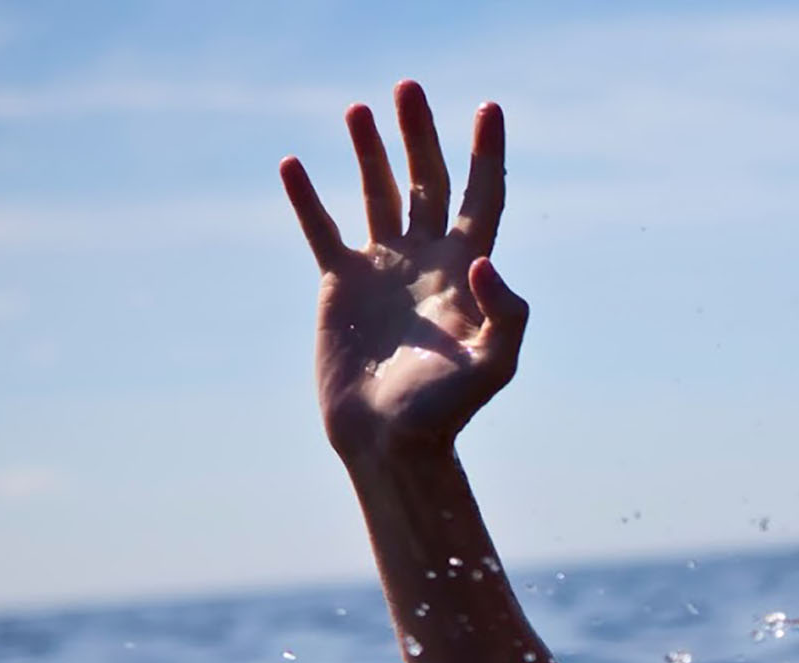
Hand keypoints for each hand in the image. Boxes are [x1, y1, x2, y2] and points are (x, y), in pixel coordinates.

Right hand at [280, 81, 524, 460]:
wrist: (390, 441)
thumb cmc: (445, 412)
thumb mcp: (492, 367)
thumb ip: (504, 314)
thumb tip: (486, 260)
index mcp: (467, 271)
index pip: (482, 196)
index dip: (486, 153)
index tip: (489, 108)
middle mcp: (427, 261)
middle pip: (427, 181)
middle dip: (420, 134)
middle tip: (408, 86)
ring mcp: (383, 270)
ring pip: (377, 195)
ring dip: (370, 152)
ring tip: (360, 108)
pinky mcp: (340, 285)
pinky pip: (322, 230)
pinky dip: (308, 199)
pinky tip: (294, 165)